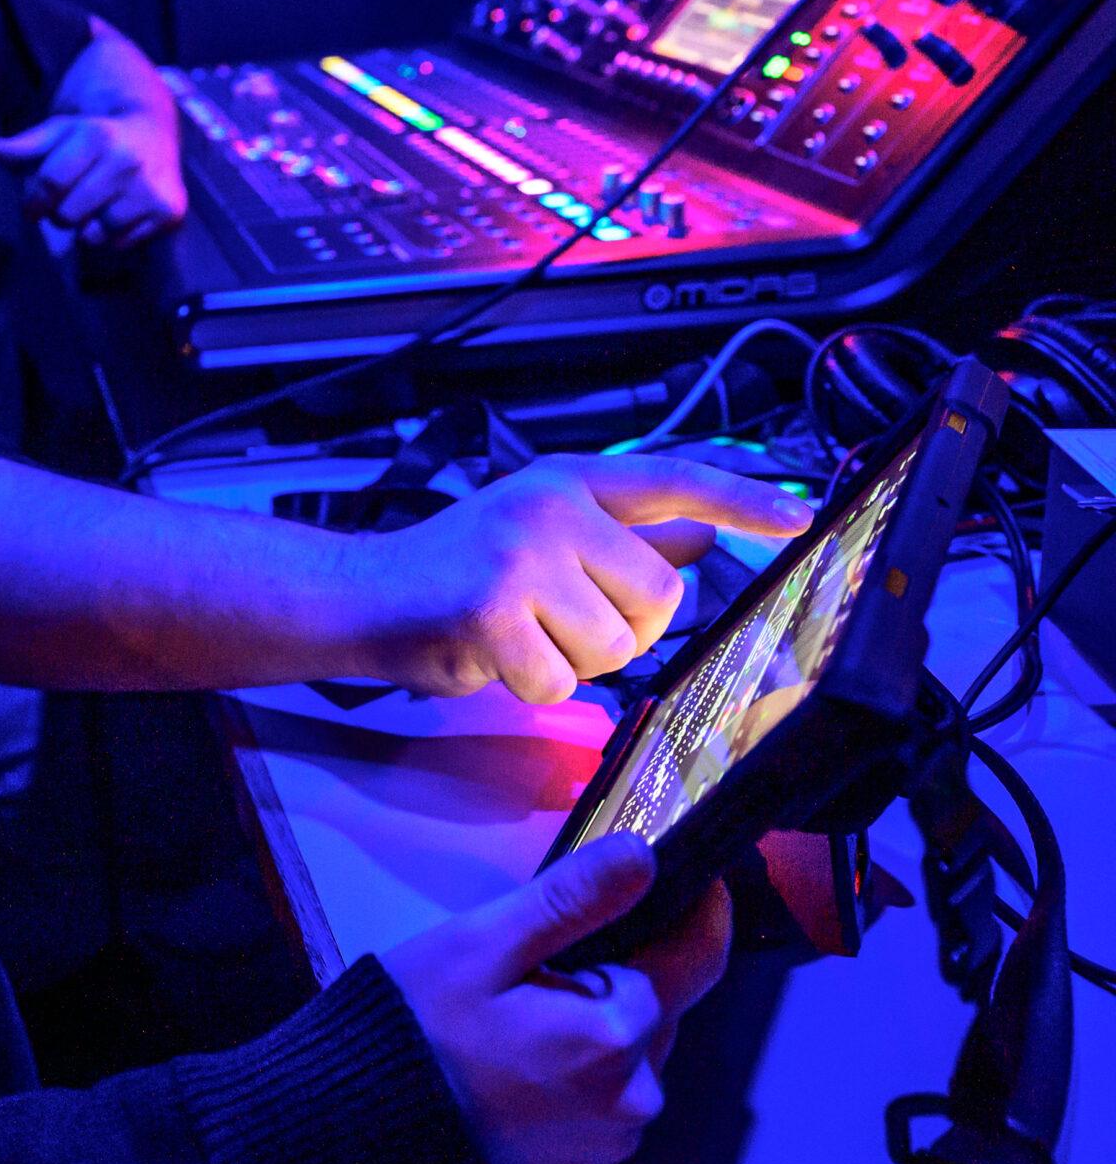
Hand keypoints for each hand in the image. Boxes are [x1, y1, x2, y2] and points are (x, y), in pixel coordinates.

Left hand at [0, 21, 185, 249]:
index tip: (33, 206)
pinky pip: (120, 244)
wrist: (152, 128)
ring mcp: (150, 188)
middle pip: (68, 215)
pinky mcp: (169, 211)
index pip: (49, 185)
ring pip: (94, 236)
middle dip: (60, 213)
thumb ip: (28, 144)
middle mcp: (128, 161)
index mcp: (97, 135)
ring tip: (96, 205)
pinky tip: (119, 211)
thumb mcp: (60, 130)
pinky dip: (112, 236)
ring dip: (86, 227)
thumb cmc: (96, 134)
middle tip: (71, 200)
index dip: (33, 201)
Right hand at [360, 454, 813, 702]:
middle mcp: (550, 507)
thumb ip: (622, 535)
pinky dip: (533, 684)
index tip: (799, 516)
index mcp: (569, 482)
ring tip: (524, 634)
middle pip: (659, 596)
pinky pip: (561, 678)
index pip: (673, 478)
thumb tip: (697, 536)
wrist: (363, 594)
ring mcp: (521, 554)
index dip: (741, 499)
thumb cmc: (453, 568)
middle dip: (621, 629)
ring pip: (615, 645)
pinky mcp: (493, 607)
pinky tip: (496, 654)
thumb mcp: (543, 532)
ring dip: (574, 662)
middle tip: (559, 620)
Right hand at [383, 835, 732, 1163]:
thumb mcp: (484, 944)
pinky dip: (587, 1067)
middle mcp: (635, 1097)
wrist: (362, 1122)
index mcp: (615, 1035)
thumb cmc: (419, 1022)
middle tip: (545, 958)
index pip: (694, 959)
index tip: (694, 873)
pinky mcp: (589, 1163)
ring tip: (527, 1009)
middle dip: (621, 973)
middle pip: (659, 1008)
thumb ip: (571, 900)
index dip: (699, 910)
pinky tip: (529, 1056)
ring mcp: (614, 1138)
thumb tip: (644, 856)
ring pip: (636, 1053)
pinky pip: (612, 1096)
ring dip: (604, 1021)